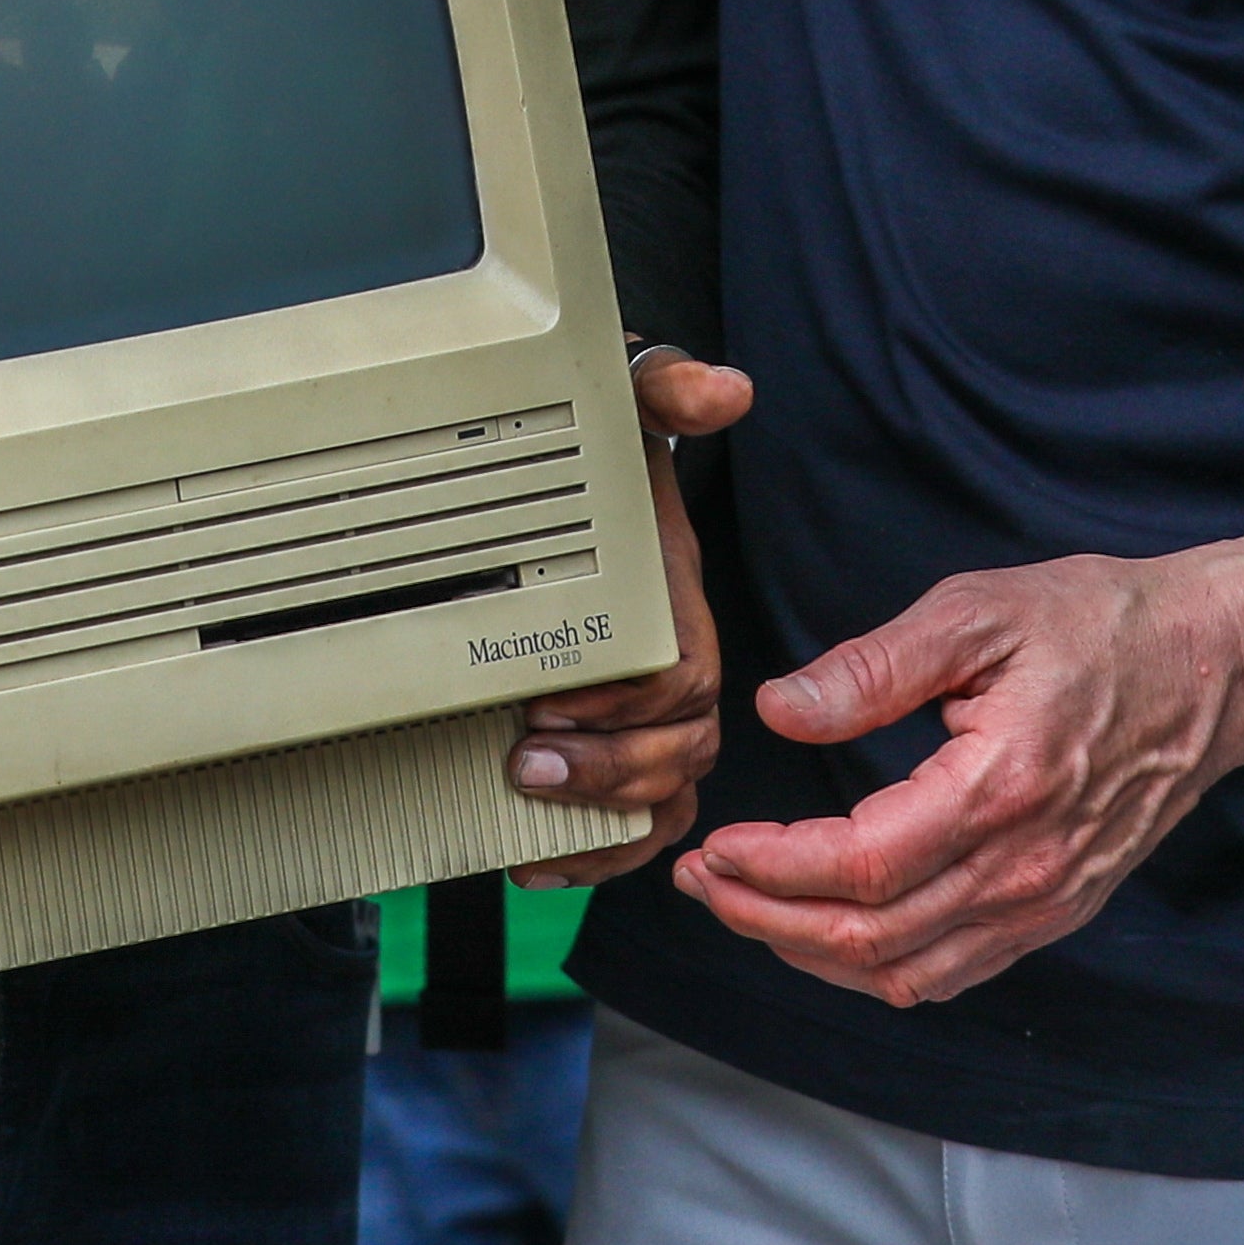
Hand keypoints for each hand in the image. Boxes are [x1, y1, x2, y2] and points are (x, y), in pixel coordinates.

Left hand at [507, 349, 752, 887]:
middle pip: (676, 750)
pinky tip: (538, 856)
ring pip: (666, 796)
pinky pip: (646, 824)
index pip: (679, 675)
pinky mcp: (629, 747)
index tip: (547, 703)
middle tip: (523, 756)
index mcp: (676, 599)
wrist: (578, 473)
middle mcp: (677, 664)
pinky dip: (599, 853)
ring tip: (525, 807)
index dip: (622, 705)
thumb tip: (720, 390)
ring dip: (599, 818)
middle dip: (602, 769)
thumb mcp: (629, 401)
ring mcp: (656, 714)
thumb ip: (666, 388)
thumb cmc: (608, 449)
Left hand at [669, 532, 1243, 1008]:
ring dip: (813, 952)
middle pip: (870, 938)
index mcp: (1000, 788)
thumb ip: (873, 668)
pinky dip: (879, 968)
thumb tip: (781, 710)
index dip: (772, 870)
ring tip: (749, 905)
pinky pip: (954, 971)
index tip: (716, 846)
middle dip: (767, 920)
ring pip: (907, 972)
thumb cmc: (1101, 623)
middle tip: (704, 882)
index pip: (861, 866)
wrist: (1217, 661)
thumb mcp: (979, 611)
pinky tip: (834, 932)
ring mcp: (1046, 900)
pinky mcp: (1058, 908)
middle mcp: (1025, 867)